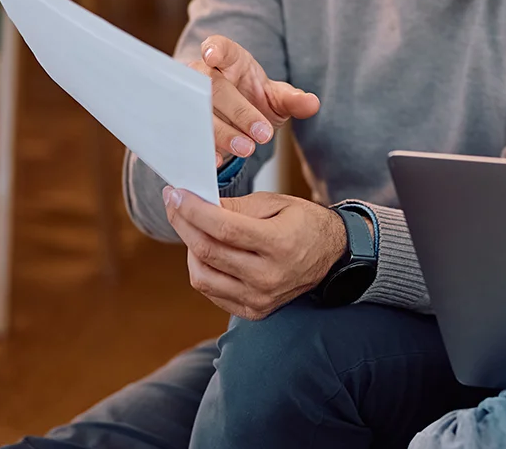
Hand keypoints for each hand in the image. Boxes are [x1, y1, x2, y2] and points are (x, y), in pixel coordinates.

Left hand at [163, 187, 347, 319]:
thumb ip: (237, 206)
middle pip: (208, 251)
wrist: (332, 256)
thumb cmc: (304, 224)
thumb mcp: (277, 203)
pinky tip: (205, 250)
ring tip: (193, 229)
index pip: (224, 228)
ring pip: (202, 276)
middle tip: (174, 205)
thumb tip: (198, 202)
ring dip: (189, 248)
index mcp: (280, 244)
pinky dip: (201, 268)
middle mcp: (269, 276)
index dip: (194, 210)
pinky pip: (211, 291)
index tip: (176, 195)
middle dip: (183, 224)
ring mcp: (260, 298)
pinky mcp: (253, 310)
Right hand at [191, 35, 320, 162]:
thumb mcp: (276, 98)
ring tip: (246, 149)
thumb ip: (293, 100)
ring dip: (221, 132)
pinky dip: (200, 148)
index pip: (219, 47)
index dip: (214, 49)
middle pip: (214, 88)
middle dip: (239, 111)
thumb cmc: (253, 99)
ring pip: (198, 113)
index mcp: (229, 61)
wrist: (234, 121)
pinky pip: (184, 134)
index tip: (212, 55)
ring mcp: (188, 99)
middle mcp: (203, 76)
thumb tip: (312, 104)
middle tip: (262, 135)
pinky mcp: (182, 124)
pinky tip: (215, 161)